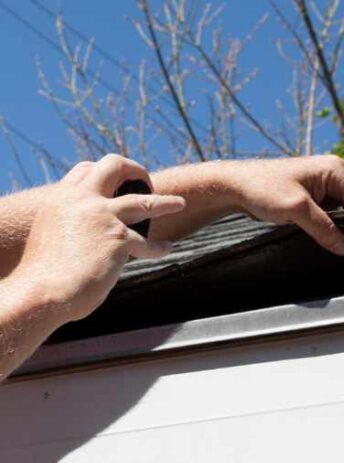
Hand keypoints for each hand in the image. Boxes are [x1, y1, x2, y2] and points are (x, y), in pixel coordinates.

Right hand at [13, 155, 184, 322]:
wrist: (41, 293)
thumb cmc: (43, 274)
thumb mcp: (52, 235)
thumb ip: (72, 224)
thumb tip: (91, 231)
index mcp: (61, 199)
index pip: (86, 170)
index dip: (104, 172)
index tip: (117, 181)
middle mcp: (82, 200)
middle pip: (114, 165)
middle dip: (135, 170)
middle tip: (146, 181)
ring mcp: (103, 217)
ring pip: (144, 201)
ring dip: (165, 202)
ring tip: (180, 204)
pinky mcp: (119, 240)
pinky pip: (148, 244)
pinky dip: (159, 248)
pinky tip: (166, 249)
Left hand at [221, 155, 343, 254]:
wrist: (235, 186)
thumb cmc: (262, 189)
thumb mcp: (296, 210)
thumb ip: (323, 228)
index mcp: (337, 170)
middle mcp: (337, 174)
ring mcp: (329, 185)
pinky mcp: (320, 196)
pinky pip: (339, 213)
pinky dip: (339, 226)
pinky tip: (335, 240)